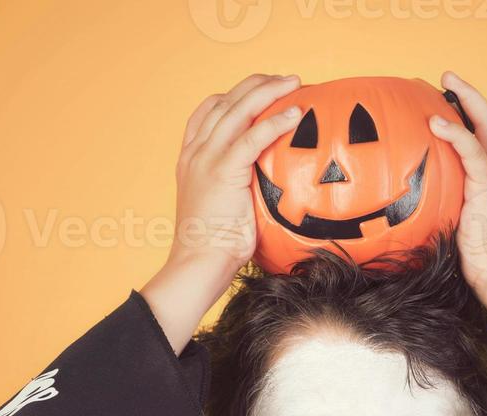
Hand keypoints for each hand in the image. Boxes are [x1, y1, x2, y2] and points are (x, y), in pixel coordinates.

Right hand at [142, 73, 302, 351]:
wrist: (198, 265)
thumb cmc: (215, 249)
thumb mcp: (225, 210)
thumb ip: (240, 191)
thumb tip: (270, 193)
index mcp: (191, 159)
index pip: (208, 112)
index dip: (234, 96)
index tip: (261, 91)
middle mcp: (195, 153)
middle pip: (224, 101)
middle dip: (255, 84)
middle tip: (285, 79)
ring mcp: (205, 159)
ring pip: (238, 110)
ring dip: (268, 90)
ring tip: (294, 82)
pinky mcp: (222, 171)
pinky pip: (252, 137)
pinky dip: (274, 120)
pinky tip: (296, 112)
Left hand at [430, 71, 486, 361]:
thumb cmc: (481, 269)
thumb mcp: (459, 235)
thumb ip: (445, 217)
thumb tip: (408, 219)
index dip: (474, 121)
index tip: (449, 106)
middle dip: (473, 98)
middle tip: (449, 80)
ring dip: (468, 99)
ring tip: (446, 81)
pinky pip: (472, 149)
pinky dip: (454, 131)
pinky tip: (434, 120)